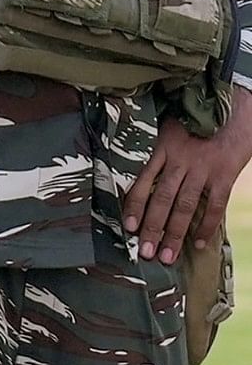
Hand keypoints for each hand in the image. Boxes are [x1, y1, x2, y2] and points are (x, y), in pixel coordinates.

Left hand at [129, 102, 251, 265]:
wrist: (236, 108)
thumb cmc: (199, 120)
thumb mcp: (170, 127)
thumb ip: (156, 149)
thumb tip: (137, 172)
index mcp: (162, 148)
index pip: (143, 180)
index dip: (134, 205)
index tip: (128, 227)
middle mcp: (180, 160)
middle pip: (162, 198)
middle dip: (152, 227)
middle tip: (145, 252)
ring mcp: (203, 168)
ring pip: (185, 206)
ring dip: (175, 233)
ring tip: (166, 256)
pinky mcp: (224, 174)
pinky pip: (214, 205)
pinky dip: (206, 225)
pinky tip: (199, 243)